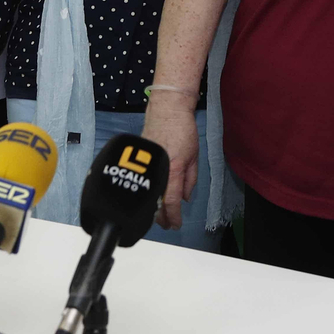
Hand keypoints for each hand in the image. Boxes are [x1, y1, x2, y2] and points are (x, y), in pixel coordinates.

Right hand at [142, 96, 198, 229]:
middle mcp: (159, 169)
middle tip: (168, 224)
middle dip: (162, 216)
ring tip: (160, 215)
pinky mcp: (139, 157)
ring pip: (148, 193)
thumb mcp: (194, 155)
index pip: (171, 200)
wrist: (167, 109)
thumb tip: (185, 197)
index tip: (176, 225)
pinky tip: (151, 197)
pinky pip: (144, 180)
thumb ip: (190, 179)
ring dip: (154, 206)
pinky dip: (148, 192)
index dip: (173, 216)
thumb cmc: (183, 129)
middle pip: (156, 201)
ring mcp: (146, 163)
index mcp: (174, 169)